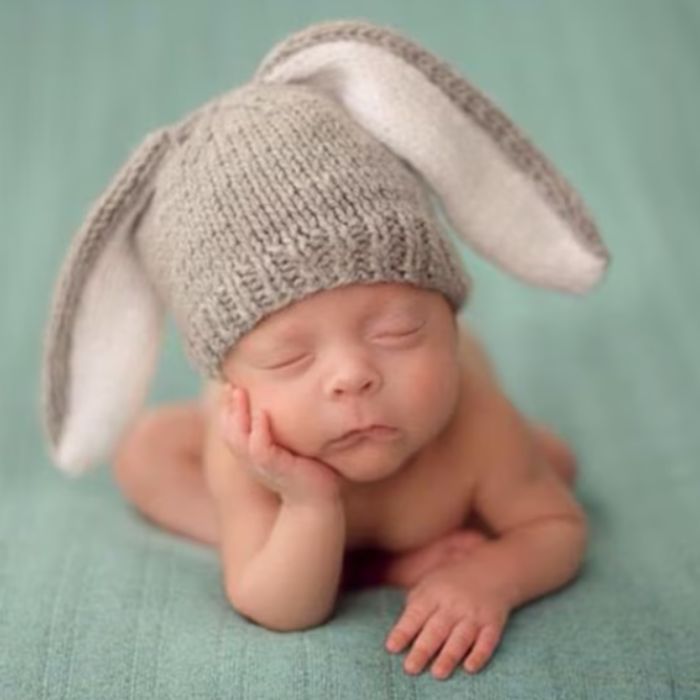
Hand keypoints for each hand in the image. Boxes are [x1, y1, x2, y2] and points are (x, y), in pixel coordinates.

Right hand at [219, 384, 344, 505]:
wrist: (318, 501)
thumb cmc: (306, 470)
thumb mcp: (289, 444)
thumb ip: (281, 427)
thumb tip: (281, 399)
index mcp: (251, 452)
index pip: (230, 427)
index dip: (226, 406)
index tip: (228, 383)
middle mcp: (252, 459)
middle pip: (228, 430)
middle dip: (227, 406)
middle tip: (229, 383)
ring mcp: (262, 466)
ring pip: (239, 439)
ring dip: (238, 415)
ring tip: (239, 392)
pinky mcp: (278, 470)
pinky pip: (261, 450)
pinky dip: (260, 432)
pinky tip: (263, 414)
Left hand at [385, 560, 509, 678]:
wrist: (490, 569)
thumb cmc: (451, 582)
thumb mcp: (429, 584)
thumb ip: (414, 605)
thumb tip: (401, 633)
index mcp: (433, 593)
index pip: (415, 614)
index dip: (403, 631)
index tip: (391, 647)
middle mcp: (454, 604)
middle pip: (436, 629)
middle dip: (423, 650)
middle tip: (410, 668)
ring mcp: (474, 614)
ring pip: (460, 638)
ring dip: (449, 656)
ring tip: (437, 673)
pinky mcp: (493, 623)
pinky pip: (487, 641)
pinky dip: (479, 655)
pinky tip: (469, 668)